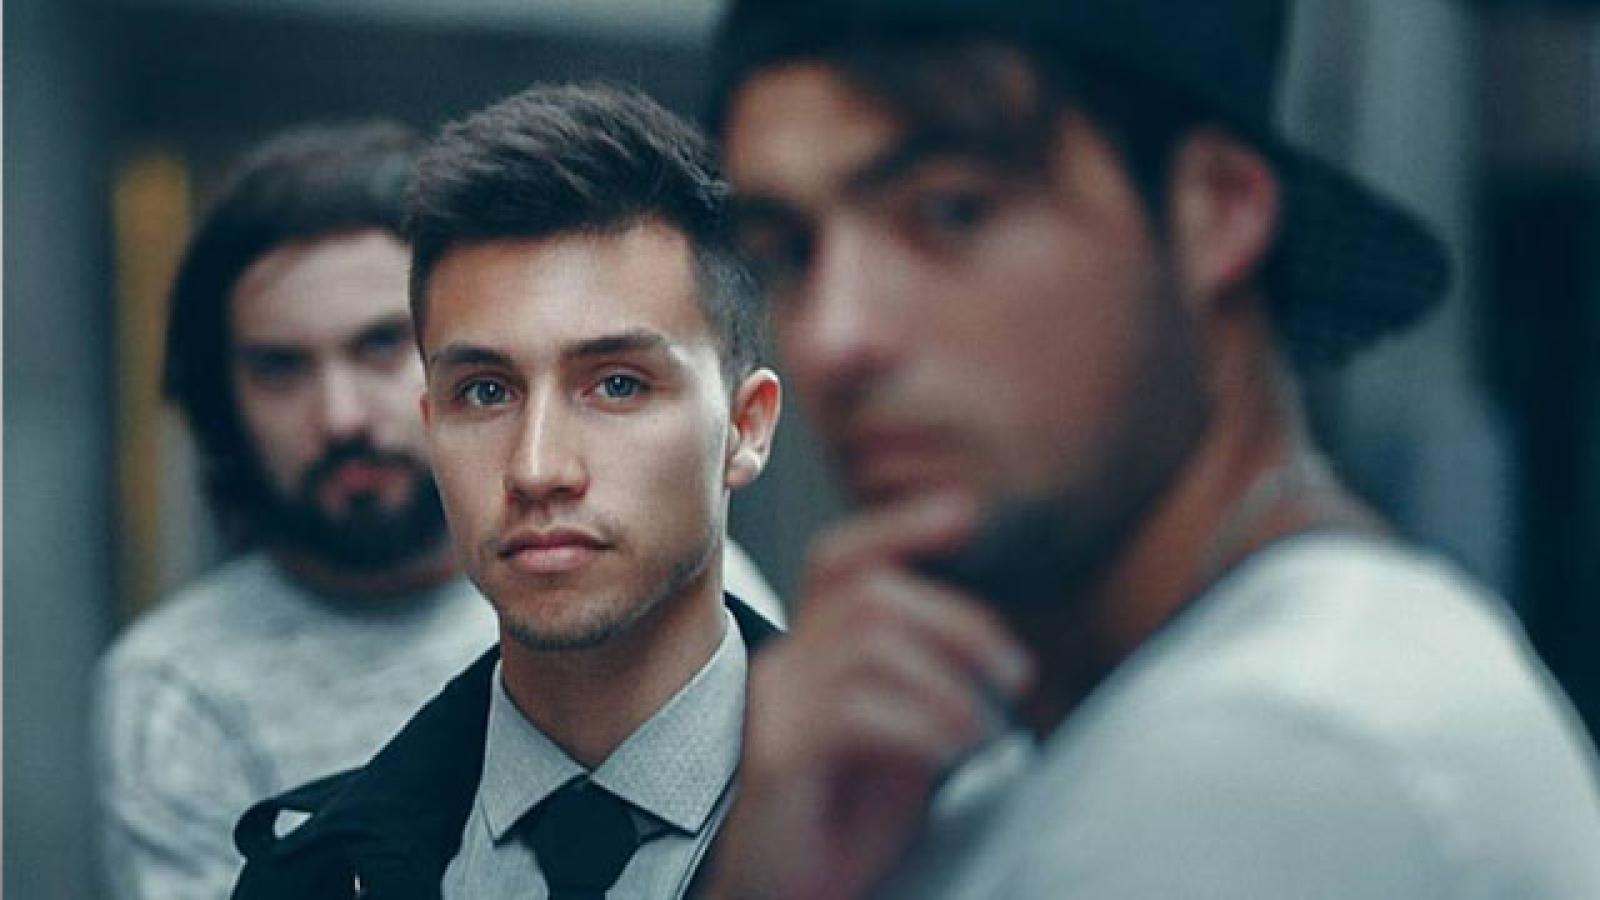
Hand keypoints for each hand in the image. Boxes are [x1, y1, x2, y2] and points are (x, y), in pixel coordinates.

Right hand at [705, 494, 1034, 899]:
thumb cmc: (840, 831)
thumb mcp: (899, 747)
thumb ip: (924, 693)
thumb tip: (988, 652)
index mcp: (809, 657)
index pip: (839, 560)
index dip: (900, 527)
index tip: (966, 515)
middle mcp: (782, 669)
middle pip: (870, 594)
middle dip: (960, 621)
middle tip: (1016, 676)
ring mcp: (775, 709)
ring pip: (868, 644)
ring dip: (950, 681)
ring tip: (987, 731)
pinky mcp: (777, 756)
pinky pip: (857, 709)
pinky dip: (923, 723)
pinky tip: (952, 754)